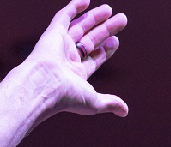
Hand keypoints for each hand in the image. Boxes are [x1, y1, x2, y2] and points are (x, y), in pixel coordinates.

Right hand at [28, 0, 127, 116]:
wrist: (45, 84)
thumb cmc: (67, 96)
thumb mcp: (94, 101)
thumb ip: (110, 103)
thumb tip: (125, 111)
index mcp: (76, 75)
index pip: (93, 58)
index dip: (105, 49)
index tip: (116, 40)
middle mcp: (67, 59)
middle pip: (90, 40)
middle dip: (106, 30)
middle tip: (122, 20)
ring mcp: (60, 45)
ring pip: (80, 27)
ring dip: (94, 18)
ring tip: (110, 9)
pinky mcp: (53, 33)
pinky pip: (63, 16)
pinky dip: (74, 7)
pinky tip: (86, 1)